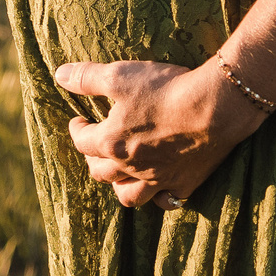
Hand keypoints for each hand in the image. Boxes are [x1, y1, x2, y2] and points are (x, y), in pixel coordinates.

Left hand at [55, 58, 266, 209]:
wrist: (215, 107)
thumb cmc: (166, 89)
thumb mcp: (121, 75)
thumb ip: (87, 77)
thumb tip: (59, 75)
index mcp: (111, 142)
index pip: (82, 141)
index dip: (77, 130)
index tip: (78, 121)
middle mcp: (130, 167)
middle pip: (101, 172)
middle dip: (92, 159)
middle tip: (95, 148)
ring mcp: (158, 179)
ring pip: (129, 195)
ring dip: (119, 186)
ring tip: (119, 175)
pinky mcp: (184, 183)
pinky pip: (166, 200)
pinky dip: (159, 197)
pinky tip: (159, 189)